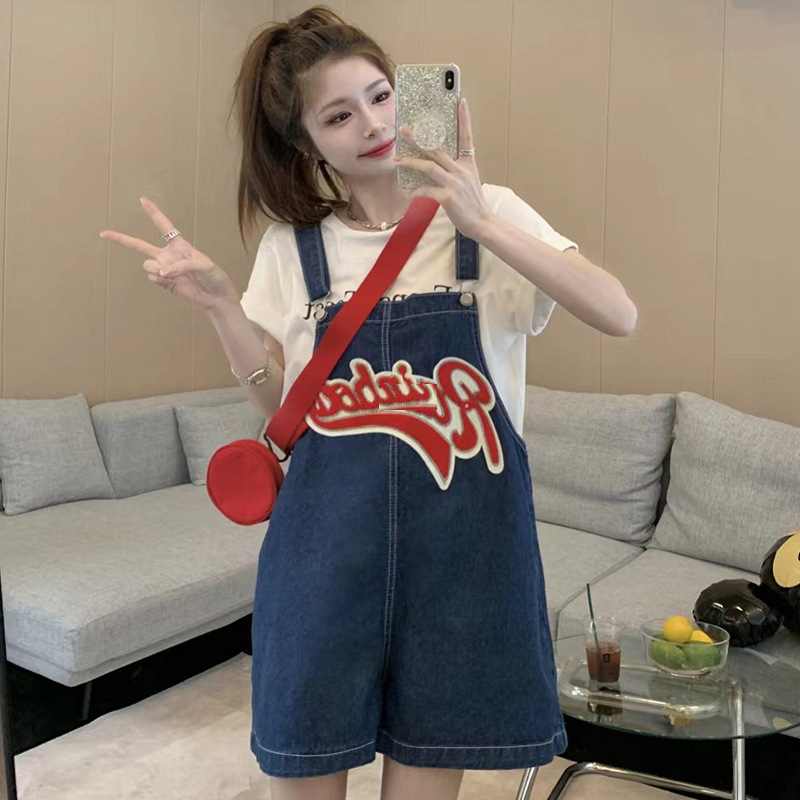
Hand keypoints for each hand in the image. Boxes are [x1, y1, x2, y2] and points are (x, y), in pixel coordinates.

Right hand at [99, 198, 238, 310]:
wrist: (216, 297)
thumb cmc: (214, 277)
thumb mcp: (204, 265)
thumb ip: (182, 265)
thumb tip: (162, 272)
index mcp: (179, 245)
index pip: (164, 226)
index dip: (153, 212)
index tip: (142, 200)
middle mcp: (168, 255)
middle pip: (139, 245)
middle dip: (121, 238)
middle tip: (103, 233)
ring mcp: (164, 269)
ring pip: (147, 265)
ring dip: (157, 269)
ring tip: (173, 275)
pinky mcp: (163, 282)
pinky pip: (152, 278)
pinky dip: (160, 280)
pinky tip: (173, 283)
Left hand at [393, 98, 493, 240]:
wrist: (483, 223)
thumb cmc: (473, 204)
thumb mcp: (469, 182)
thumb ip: (456, 170)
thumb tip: (437, 165)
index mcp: (468, 164)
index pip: (467, 137)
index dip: (464, 119)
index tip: (462, 101)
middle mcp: (461, 170)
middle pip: (438, 149)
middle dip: (418, 139)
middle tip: (404, 130)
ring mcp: (455, 183)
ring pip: (429, 166)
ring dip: (410, 162)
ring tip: (397, 159)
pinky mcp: (448, 197)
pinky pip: (427, 190)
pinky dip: (416, 191)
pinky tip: (408, 192)